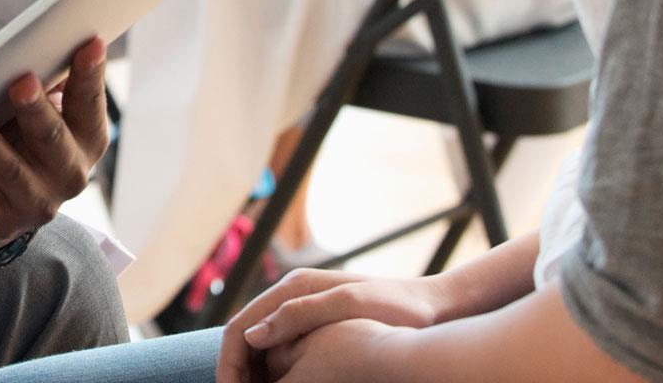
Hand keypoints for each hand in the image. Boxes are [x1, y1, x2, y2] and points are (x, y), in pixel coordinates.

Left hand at [0, 38, 110, 249]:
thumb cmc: (23, 138)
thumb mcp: (40, 111)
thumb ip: (46, 80)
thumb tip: (41, 37)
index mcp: (87, 140)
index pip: (90, 104)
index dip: (90, 74)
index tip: (90, 43)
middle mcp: (71, 175)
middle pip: (53, 138)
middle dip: (36, 110)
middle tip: (20, 82)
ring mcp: (37, 204)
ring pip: (12, 172)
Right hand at [219, 271, 447, 382]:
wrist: (433, 306)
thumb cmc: (397, 308)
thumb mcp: (347, 306)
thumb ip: (299, 316)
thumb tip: (252, 335)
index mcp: (292, 288)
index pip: (239, 328)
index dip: (229, 367)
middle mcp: (292, 295)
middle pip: (244, 336)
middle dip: (236, 373)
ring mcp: (305, 308)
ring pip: (260, 345)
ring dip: (251, 375)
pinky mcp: (318, 324)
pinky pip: (281, 350)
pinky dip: (271, 373)